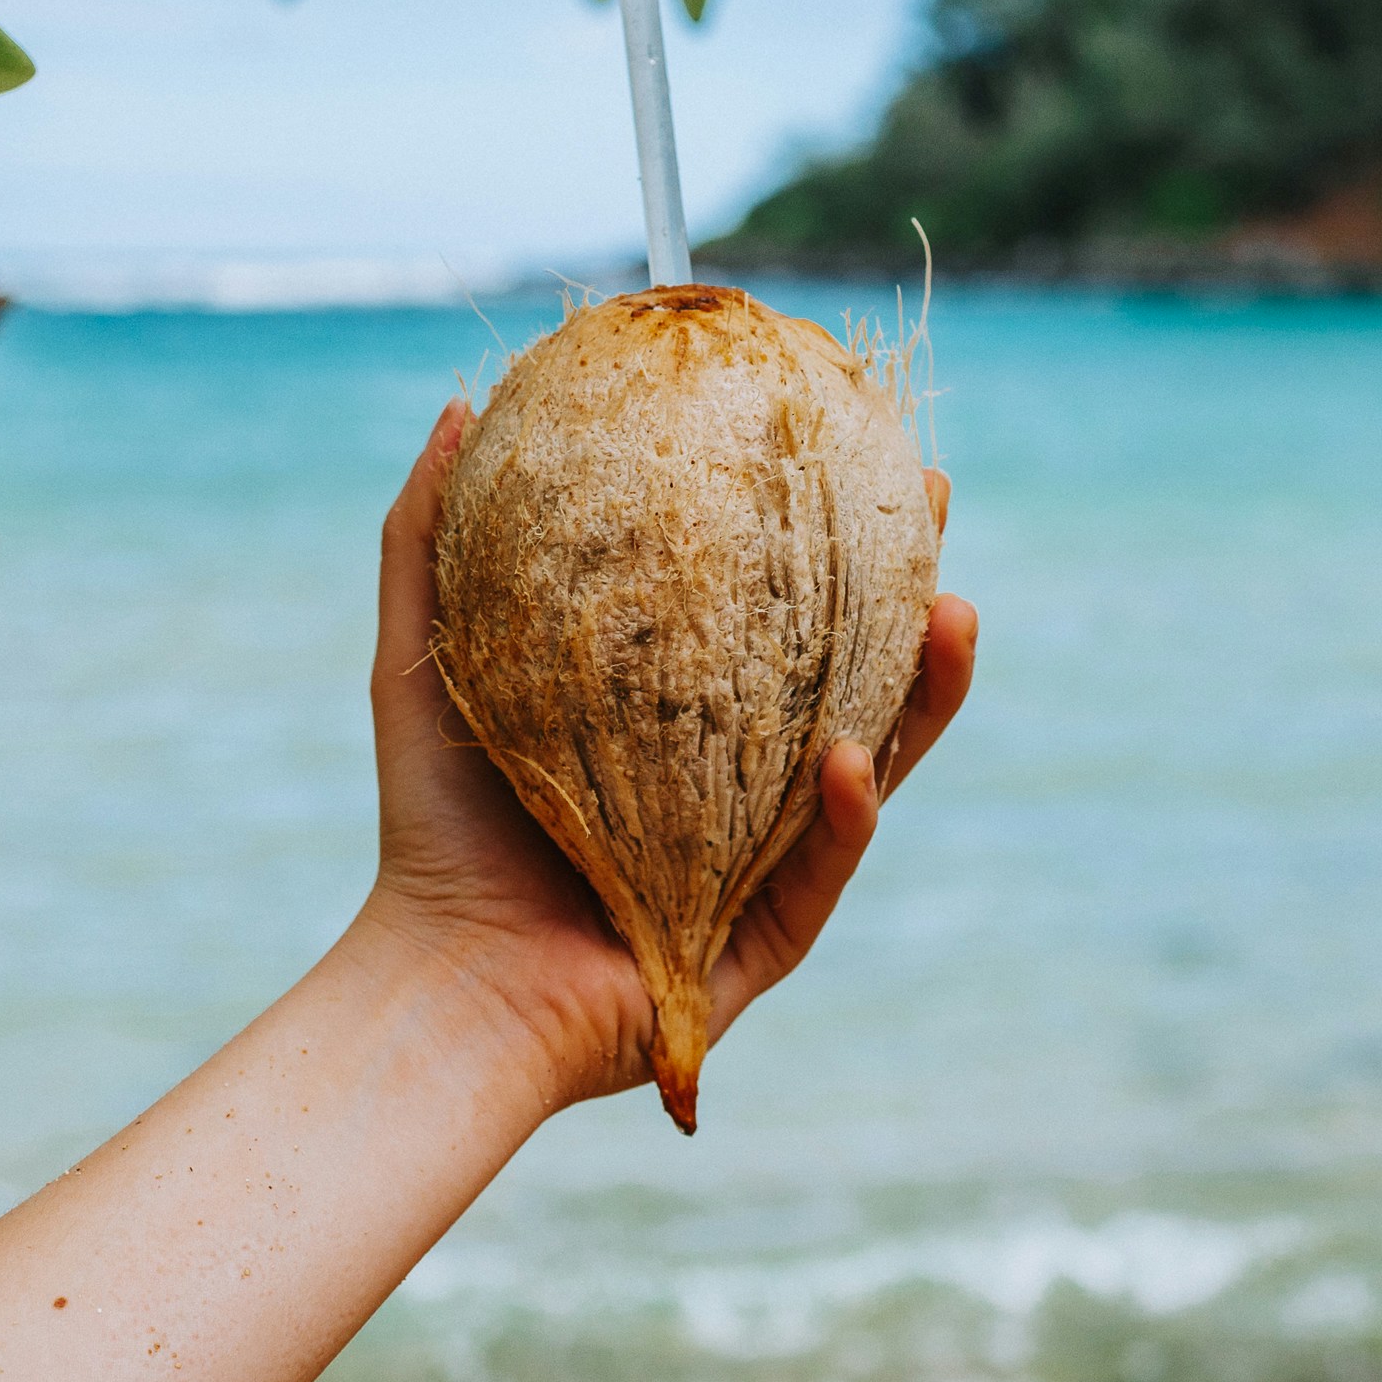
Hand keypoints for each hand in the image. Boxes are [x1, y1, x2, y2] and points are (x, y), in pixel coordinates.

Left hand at [358, 398, 978, 1115]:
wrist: (443, 978)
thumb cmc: (435, 823)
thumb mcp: (425, 659)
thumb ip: (431, 540)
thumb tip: (461, 403)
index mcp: (687, 717)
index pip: (778, 609)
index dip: (827, 531)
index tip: (857, 442)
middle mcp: (743, 780)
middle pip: (856, 670)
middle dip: (912, 589)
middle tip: (932, 505)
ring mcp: (769, 859)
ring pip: (879, 762)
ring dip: (929, 692)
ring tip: (956, 613)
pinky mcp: (771, 936)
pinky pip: (827, 864)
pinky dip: (845, 810)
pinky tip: (846, 756)